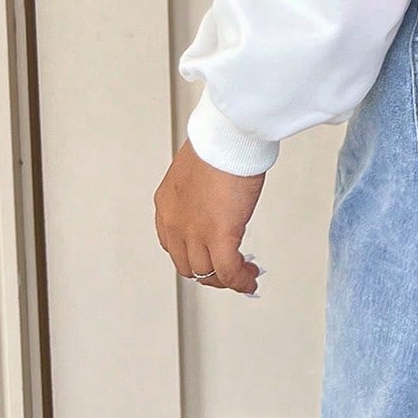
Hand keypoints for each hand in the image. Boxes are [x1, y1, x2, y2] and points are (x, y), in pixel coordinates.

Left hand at [154, 140, 265, 293]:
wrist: (227, 136)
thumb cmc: (218, 142)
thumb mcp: (197, 168)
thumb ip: (200, 190)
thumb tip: (216, 197)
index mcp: (167, 204)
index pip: (173, 244)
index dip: (194, 254)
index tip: (209, 254)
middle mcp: (176, 222)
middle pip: (187, 264)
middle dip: (209, 271)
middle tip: (227, 268)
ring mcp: (195, 232)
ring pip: (206, 273)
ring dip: (226, 279)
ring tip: (243, 274)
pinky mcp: (219, 236)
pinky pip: (228, 271)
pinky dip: (240, 281)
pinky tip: (249, 279)